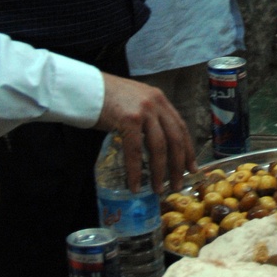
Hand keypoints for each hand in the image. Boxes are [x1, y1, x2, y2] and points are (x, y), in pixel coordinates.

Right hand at [97, 76, 194, 192]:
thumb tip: (152, 147)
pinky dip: (135, 171)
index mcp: (160, 100)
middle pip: (175, 138)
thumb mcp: (135, 103)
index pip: (180, 127)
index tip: (191, 168)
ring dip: (160, 171)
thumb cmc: (106, 98)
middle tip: (177, 184)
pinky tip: (135, 184)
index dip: (188, 149)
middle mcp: (156, 103)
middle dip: (178, 165)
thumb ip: (147, 119)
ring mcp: (144, 110)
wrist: (84, 87)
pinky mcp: (129, 119)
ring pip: (159, 146)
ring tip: (158, 189)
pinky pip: (135, 150)